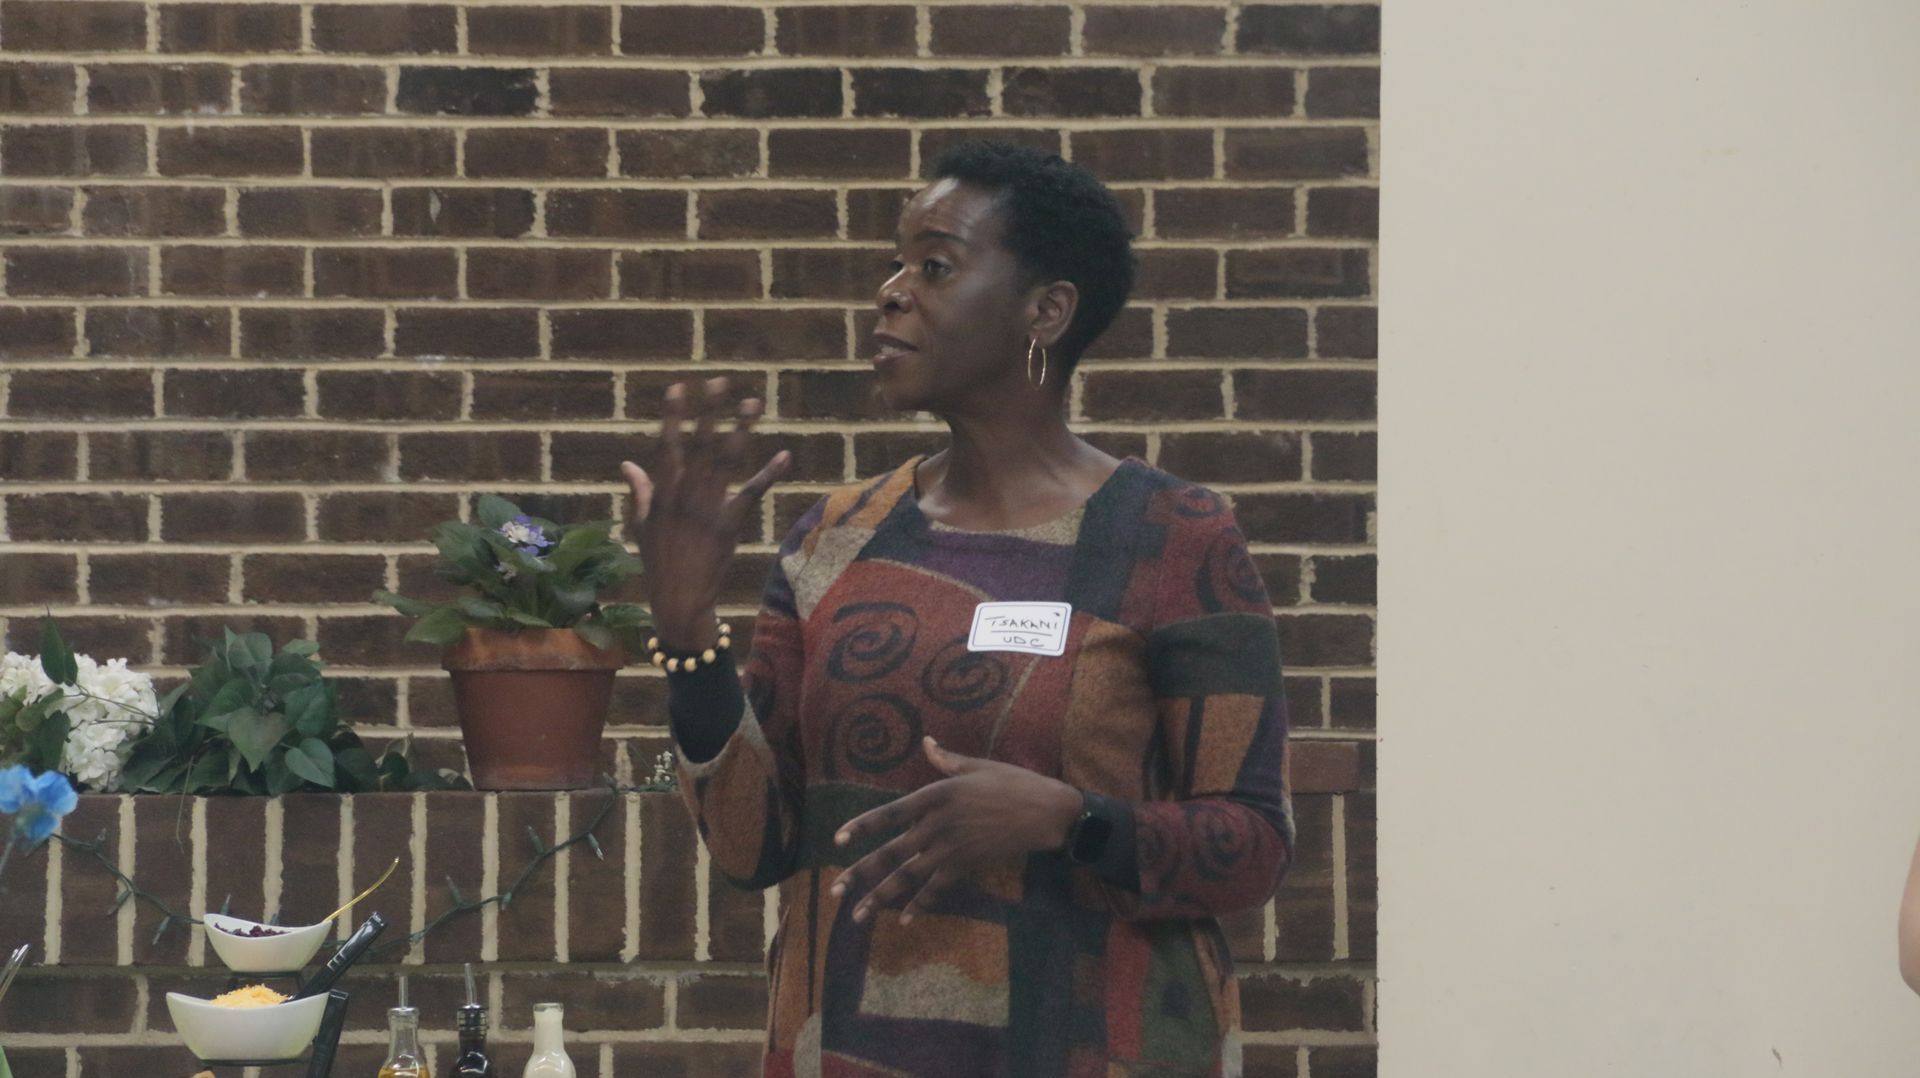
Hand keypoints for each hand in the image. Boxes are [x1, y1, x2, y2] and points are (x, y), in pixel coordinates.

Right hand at [621, 377, 789, 648]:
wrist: (678, 598)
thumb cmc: (657, 562)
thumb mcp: (640, 526)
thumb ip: (639, 491)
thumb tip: (626, 463)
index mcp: (662, 494)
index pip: (667, 446)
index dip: (673, 416)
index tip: (679, 387)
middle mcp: (684, 496)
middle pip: (699, 445)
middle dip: (709, 411)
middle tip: (720, 382)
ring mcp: (707, 509)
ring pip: (727, 461)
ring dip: (741, 430)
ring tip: (753, 403)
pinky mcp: (729, 524)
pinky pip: (753, 493)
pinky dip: (770, 474)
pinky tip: (785, 455)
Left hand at [830, 737, 1081, 924]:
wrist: (1047, 812)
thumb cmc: (1014, 782)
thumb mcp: (978, 766)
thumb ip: (947, 759)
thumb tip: (927, 742)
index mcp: (937, 795)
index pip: (890, 813)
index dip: (863, 826)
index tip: (838, 840)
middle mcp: (938, 824)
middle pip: (892, 853)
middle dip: (860, 873)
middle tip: (834, 891)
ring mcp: (952, 848)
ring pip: (909, 877)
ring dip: (881, 898)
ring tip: (857, 917)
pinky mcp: (967, 864)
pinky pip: (938, 888)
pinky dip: (921, 905)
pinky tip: (904, 919)